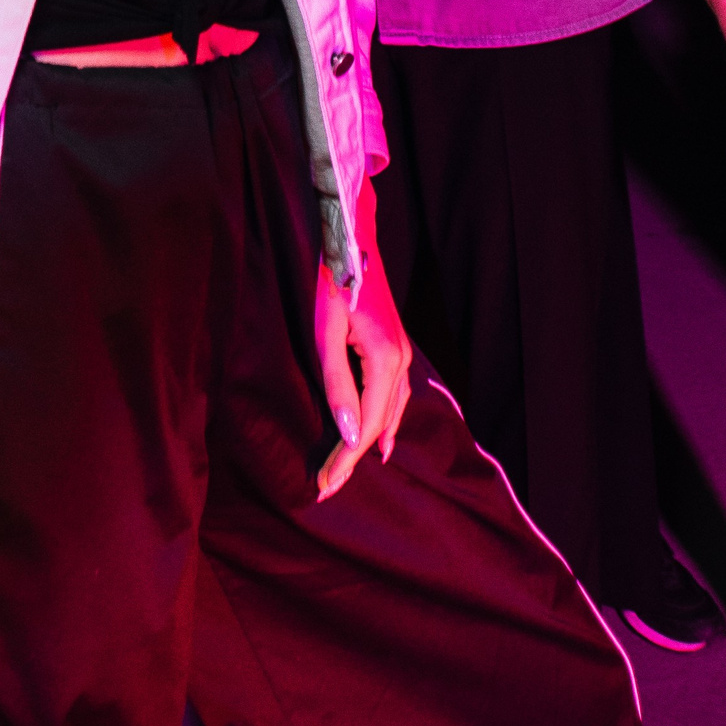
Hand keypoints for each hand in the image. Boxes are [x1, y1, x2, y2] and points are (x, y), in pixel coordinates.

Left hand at [314, 180, 411, 500]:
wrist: (352, 238)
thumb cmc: (331, 281)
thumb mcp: (325, 333)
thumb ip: (337, 385)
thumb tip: (349, 435)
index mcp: (385, 362)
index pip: (366, 427)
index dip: (345, 460)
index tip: (324, 487)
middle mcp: (401, 363)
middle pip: (380, 425)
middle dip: (353, 458)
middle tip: (328, 487)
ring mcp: (402, 354)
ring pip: (392, 413)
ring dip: (371, 442)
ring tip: (349, 470)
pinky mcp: (396, 346)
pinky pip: (396, 397)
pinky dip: (386, 421)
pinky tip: (379, 434)